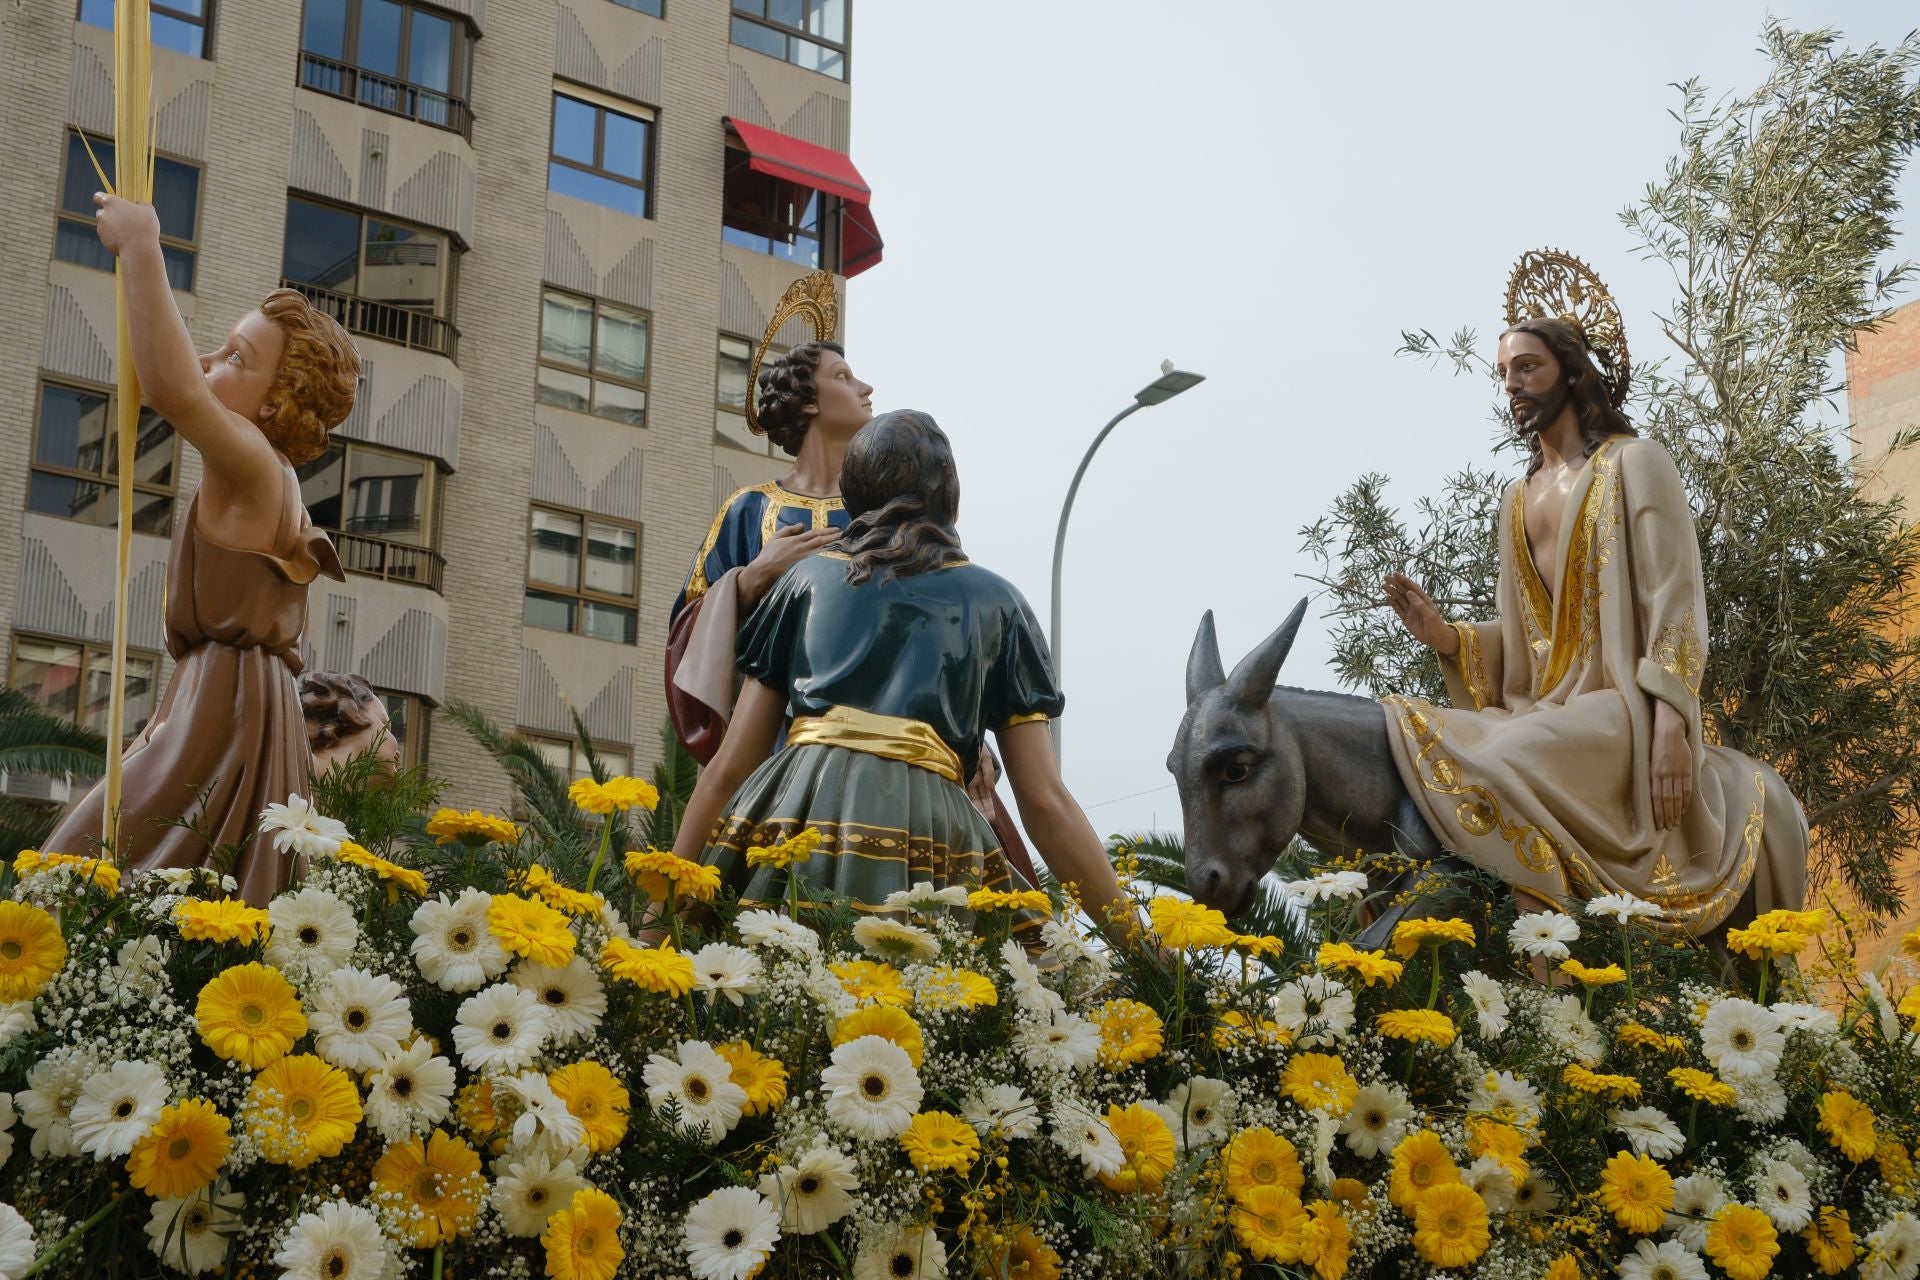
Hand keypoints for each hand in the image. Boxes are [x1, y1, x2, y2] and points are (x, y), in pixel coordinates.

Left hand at [91, 193, 160, 256]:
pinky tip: (127, 242)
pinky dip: (115, 238)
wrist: (139, 248)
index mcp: (111, 202)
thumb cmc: (144, 226)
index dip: (101, 199)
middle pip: (101, 212)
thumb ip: (141, 204)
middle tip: (124, 220)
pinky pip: (108, 237)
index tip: (109, 203)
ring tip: (128, 233)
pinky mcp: (103, 240)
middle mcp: (102, 214)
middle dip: (110, 215)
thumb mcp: (148, 211)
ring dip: (113, 227)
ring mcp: (101, 228)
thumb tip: (139, 204)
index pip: (98, 196)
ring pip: (105, 225)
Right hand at [741, 522, 838, 603]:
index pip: (814, 534)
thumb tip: (802, 525)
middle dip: (833, 537)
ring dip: (832, 547)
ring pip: (821, 551)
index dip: (827, 531)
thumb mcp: (776, 538)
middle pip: (821, 541)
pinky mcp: (803, 568)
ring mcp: (803, 559)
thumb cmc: (768, 554)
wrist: (764, 570)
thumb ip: (789, 530)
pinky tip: (833, 558)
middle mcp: (802, 549)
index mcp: (795, 540)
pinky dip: (826, 558)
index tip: (837, 529)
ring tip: (842, 544)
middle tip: (845, 535)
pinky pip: (817, 561)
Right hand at [1384, 573, 1458, 656]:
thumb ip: (1419, 604)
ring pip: (1399, 599)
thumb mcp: (1430, 615)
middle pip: (1404, 591)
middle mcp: (1415, 603)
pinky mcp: (1406, 619)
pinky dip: (1392, 603)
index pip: (1412, 587)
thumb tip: (1409, 592)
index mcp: (1423, 600)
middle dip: (1395, 584)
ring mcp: (1410, 611)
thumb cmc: (1437, 626)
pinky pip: (1398, 609)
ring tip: (1383, 586)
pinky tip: (1387, 598)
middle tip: (1385, 578)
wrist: (1437, 639)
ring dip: (1392, 592)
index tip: (1395, 574)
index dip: (1404, 580)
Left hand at [1650, 699, 1692, 830]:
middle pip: (1667, 801)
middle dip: (1667, 816)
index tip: (1658, 825)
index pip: (1656, 798)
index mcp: (1654, 773)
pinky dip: (1685, 801)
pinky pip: (1686, 789)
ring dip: (1676, 812)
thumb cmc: (1656, 745)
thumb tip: (1652, 792)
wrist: (1670, 730)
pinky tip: (1683, 810)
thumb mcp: (1649, 760)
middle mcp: (1666, 775)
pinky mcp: (1686, 770)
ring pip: (1677, 797)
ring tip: (1674, 824)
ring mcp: (1677, 773)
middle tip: (1667, 829)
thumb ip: (1652, 776)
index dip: (1658, 813)